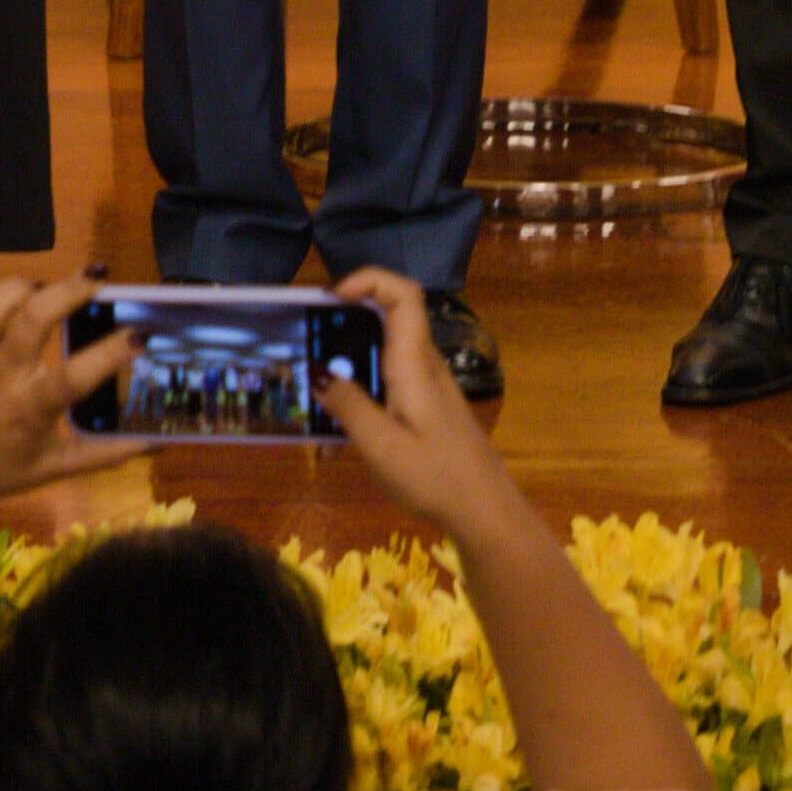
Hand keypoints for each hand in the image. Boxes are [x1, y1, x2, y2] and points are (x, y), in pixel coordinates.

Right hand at [314, 268, 527, 537]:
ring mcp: (429, 386)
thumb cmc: (435, 477)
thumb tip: (318, 371)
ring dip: (350, 360)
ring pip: (387, 351)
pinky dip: (363, 388)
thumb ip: (349, 406)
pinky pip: (391, 379)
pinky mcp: (429, 407)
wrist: (485, 511)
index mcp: (415, 364)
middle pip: (389, 317)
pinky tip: (341, 426)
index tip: (330, 297)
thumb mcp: (381, 446)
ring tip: (314, 387)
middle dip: (345, 320)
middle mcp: (425, 365)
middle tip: (306, 341)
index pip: (403, 294)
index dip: (369, 279)